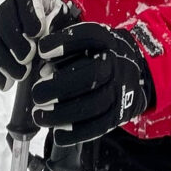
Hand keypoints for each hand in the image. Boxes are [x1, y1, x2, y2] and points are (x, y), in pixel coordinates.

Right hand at [0, 0, 76, 88]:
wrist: (49, 25)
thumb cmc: (58, 19)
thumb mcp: (62, 16)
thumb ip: (56, 23)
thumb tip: (45, 36)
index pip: (25, 1)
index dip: (30, 17)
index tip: (38, 33)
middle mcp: (8, 8)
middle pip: (4, 21)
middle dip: (16, 41)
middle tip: (29, 57)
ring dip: (6, 60)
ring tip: (22, 74)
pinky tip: (6, 85)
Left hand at [30, 21, 156, 141]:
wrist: (133, 73)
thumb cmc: (97, 56)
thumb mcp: (86, 43)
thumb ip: (64, 49)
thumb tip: (42, 66)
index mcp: (107, 41)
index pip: (90, 36)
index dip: (66, 42)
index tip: (42, 51)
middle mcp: (117, 64)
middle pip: (92, 74)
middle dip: (60, 86)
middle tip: (37, 93)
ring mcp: (120, 90)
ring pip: (94, 104)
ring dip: (62, 113)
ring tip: (39, 116)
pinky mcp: (119, 115)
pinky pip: (99, 127)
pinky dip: (76, 133)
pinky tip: (57, 134)